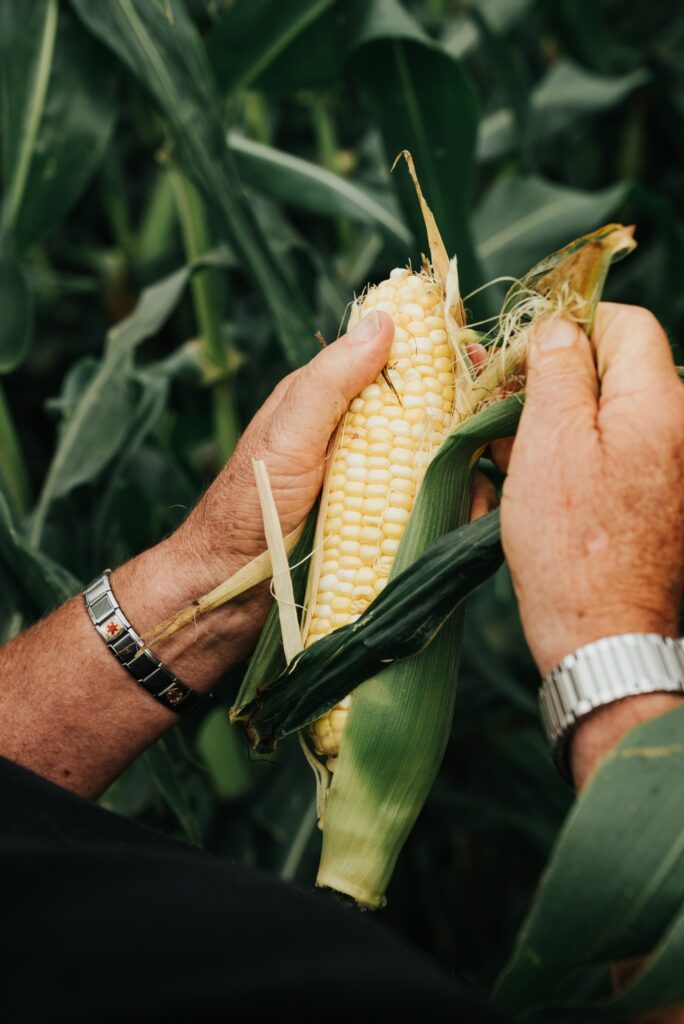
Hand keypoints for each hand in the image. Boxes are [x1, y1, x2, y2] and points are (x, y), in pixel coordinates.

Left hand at [128, 313, 497, 682]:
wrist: (230, 590)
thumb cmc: (247, 507)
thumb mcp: (287, 435)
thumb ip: (331, 380)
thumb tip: (386, 320)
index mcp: (334, 401)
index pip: (396, 361)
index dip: (442, 356)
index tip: (484, 363)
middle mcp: (358, 434)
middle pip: (430, 410)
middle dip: (470, 417)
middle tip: (500, 432)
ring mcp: (373, 480)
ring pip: (439, 459)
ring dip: (471, 467)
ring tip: (487, 486)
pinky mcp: (383, 522)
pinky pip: (432, 504)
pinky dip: (458, 506)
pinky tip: (472, 516)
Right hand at [500, 303, 683, 784]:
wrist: (604, 636)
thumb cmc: (570, 541)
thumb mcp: (548, 440)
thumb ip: (556, 368)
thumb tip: (558, 327)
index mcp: (661, 400)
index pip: (625, 323)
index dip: (570, 326)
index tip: (523, 353)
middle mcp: (682, 426)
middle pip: (618, 370)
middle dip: (558, 378)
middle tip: (502, 402)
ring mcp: (674, 467)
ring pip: (612, 415)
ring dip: (561, 420)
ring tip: (508, 447)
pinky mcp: (662, 500)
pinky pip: (618, 454)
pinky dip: (579, 455)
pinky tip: (536, 476)